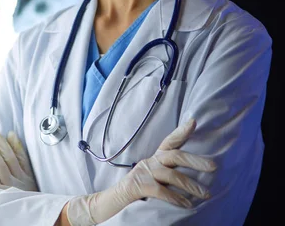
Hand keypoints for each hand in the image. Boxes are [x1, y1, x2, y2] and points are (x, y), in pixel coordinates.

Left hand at [0, 127, 37, 191]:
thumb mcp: (31, 186)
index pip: (22, 158)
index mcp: (30, 179)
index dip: (16, 144)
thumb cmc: (25, 202)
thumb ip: (24, 168)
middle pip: (10, 158)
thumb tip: (14, 141)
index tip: (10, 133)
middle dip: (0, 142)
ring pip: (0, 165)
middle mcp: (21, 182)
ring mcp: (11, 188)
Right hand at [67, 119, 215, 224]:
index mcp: (153, 159)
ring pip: (170, 175)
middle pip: (174, 155)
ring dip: (191, 185)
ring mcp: (142, 173)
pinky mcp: (138, 186)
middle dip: (195, 160)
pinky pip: (160, 190)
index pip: (169, 142)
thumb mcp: (153, 178)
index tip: (193, 121)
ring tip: (206, 194)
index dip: (181, 132)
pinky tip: (187, 204)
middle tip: (214, 166)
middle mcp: (149, 162)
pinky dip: (176, 198)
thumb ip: (168, 174)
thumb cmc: (137, 192)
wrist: (111, 202)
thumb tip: (194, 177)